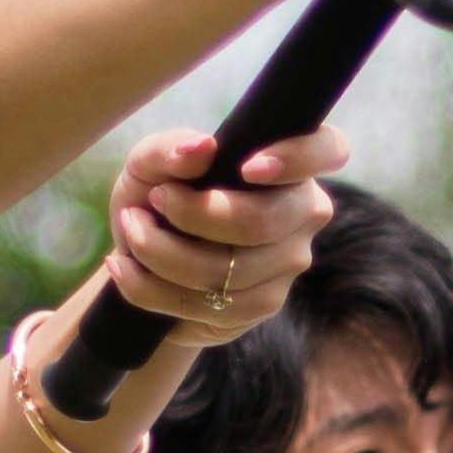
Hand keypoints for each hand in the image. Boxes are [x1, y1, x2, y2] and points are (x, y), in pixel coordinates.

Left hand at [103, 122, 344, 345]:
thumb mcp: (149, 164)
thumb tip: (200, 148)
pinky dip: (149, 285)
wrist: (144, 260)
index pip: (328, 149)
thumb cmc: (159, 193)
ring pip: (224, 268)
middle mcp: (303, 212)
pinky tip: (124, 267)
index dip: (297, 158)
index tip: (248, 167)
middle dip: (192, 213)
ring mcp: (288, 263)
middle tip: (154, 199)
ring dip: (157, 250)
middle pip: (259, 221)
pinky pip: (204, 302)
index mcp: (290, 163)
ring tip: (130, 229)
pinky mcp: (261, 304)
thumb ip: (170, 149)